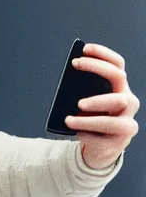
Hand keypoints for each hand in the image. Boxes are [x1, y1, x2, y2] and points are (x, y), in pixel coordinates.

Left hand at [64, 43, 139, 168]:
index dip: (103, 53)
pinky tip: (73, 126)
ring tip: (71, 114)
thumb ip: (81, 90)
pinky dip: (86, 128)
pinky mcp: (121, 139)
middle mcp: (128, 101)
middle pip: (119, 77)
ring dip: (91, 111)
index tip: (84, 48)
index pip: (118, 64)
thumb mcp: (86, 101)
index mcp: (120, 88)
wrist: (100, 148)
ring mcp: (128, 120)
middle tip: (75, 66)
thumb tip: (67, 81)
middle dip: (96, 68)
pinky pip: (104, 132)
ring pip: (115, 108)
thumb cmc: (91, 118)